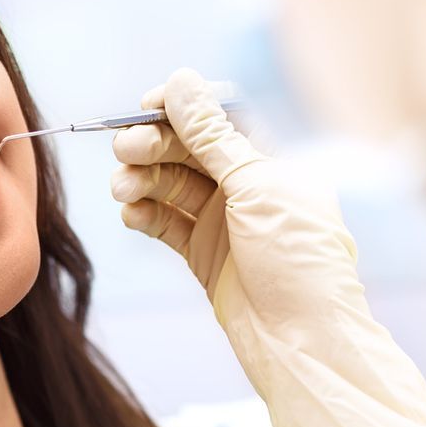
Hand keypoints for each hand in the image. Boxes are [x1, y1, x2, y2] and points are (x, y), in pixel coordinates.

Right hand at [111, 68, 425, 426]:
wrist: (303, 346)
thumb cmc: (298, 264)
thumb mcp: (256, 189)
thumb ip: (213, 136)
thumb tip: (181, 80)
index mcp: (275, 161)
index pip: (222, 116)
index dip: (183, 107)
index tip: (146, 105)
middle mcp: (250, 187)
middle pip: (190, 149)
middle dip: (155, 145)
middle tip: (123, 150)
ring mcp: (226, 223)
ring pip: (172, 186)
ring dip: (143, 181)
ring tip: (122, 189)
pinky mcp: (204, 256)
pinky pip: (166, 224)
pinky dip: (146, 215)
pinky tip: (132, 215)